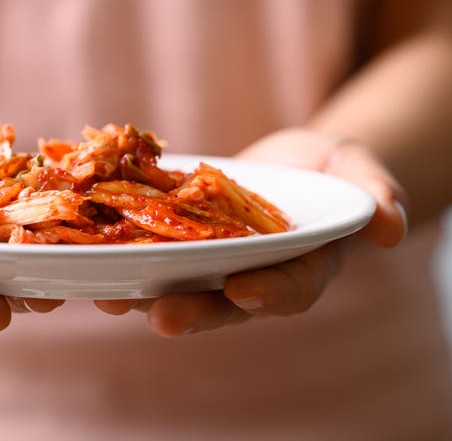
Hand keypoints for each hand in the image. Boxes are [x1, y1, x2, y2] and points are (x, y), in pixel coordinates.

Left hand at [94, 128, 407, 336]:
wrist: (289, 164)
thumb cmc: (330, 169)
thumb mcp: (357, 170)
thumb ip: (374, 195)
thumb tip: (391, 228)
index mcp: (297, 269)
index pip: (289, 290)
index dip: (270, 294)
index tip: (246, 290)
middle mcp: (249, 276)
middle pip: (222, 303)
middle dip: (193, 312)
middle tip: (162, 319)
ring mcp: (210, 264)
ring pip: (177, 288)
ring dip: (143, 297)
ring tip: (108, 298)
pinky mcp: (178, 242)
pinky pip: (150, 254)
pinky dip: (122, 259)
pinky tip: (90, 257)